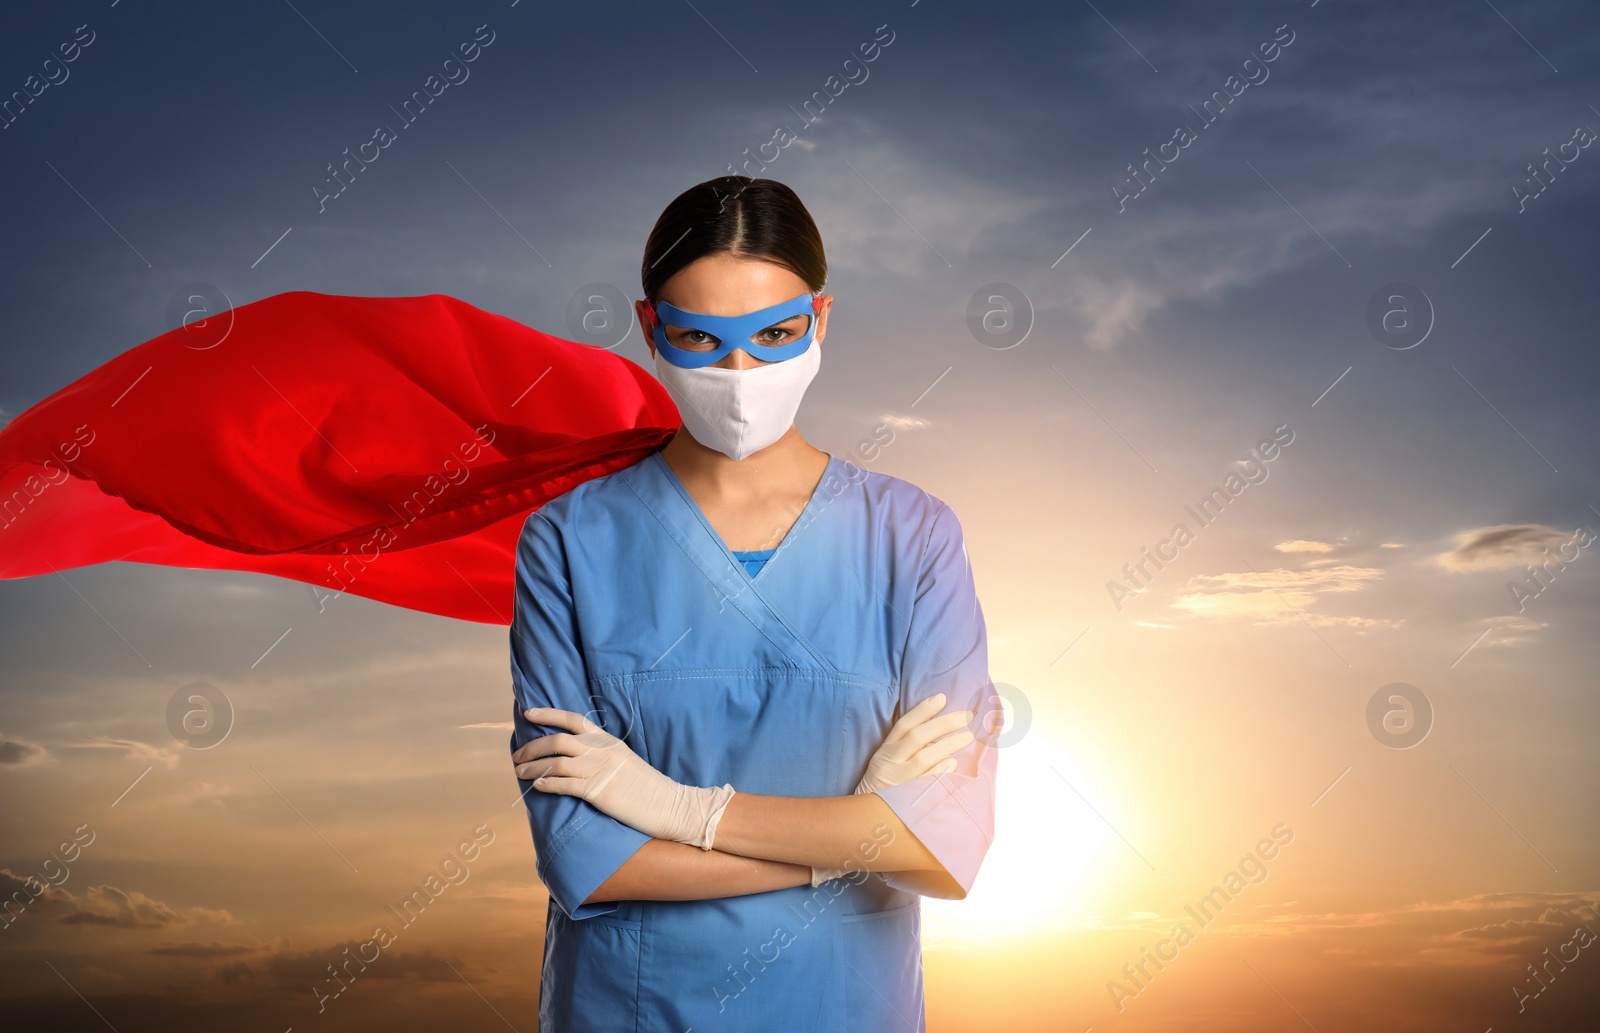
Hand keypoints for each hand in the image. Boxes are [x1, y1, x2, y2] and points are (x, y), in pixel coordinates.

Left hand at [515, 706, 735, 849]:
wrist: (670, 804)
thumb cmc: (647, 787)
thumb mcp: (625, 760)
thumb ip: (602, 754)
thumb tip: (577, 757)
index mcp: (608, 740)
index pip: (573, 719)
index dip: (548, 714)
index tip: (528, 713)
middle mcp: (602, 750)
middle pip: (558, 740)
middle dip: (532, 746)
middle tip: (517, 755)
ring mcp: (600, 770)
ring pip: (556, 763)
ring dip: (533, 767)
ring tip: (520, 773)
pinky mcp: (599, 791)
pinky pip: (564, 785)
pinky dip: (547, 784)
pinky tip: (537, 787)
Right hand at [811, 691, 974, 886]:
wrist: (864, 820)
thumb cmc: (882, 787)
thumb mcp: (886, 762)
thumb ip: (904, 747)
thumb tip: (935, 730)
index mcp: (885, 751)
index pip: (904, 725)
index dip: (922, 710)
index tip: (941, 697)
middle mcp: (890, 762)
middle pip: (918, 737)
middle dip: (943, 724)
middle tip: (966, 716)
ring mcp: (899, 780)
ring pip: (926, 757)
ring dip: (948, 744)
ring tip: (967, 737)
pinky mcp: (907, 798)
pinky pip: (928, 781)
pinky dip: (942, 771)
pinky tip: (953, 763)